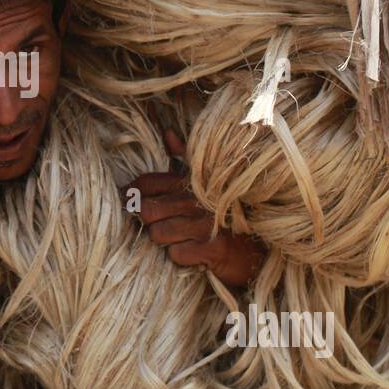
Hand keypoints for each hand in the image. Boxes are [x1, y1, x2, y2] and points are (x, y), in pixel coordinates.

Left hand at [127, 127, 265, 287]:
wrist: (259, 247)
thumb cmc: (225, 213)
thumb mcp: (207, 181)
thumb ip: (184, 157)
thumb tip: (167, 132)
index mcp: (191, 182)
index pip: (147, 183)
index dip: (131, 193)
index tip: (128, 202)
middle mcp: (197, 200)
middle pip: (147, 210)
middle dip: (145, 221)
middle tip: (154, 225)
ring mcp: (205, 224)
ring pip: (158, 234)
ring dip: (162, 240)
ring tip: (176, 239)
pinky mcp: (213, 248)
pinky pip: (177, 254)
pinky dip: (180, 257)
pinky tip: (191, 252)